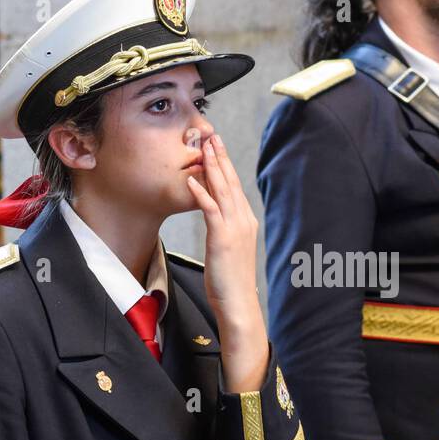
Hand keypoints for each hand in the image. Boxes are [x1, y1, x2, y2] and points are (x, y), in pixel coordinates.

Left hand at [185, 133, 267, 390]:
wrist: (239, 305)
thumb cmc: (229, 282)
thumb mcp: (227, 250)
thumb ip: (223, 229)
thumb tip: (214, 217)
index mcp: (245, 221)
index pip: (234, 186)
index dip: (224, 164)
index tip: (215, 146)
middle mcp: (243, 220)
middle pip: (230, 181)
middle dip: (219, 156)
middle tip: (210, 134)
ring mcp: (235, 228)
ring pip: (223, 190)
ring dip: (212, 166)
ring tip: (203, 146)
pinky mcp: (223, 238)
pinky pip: (211, 209)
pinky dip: (202, 192)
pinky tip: (193, 178)